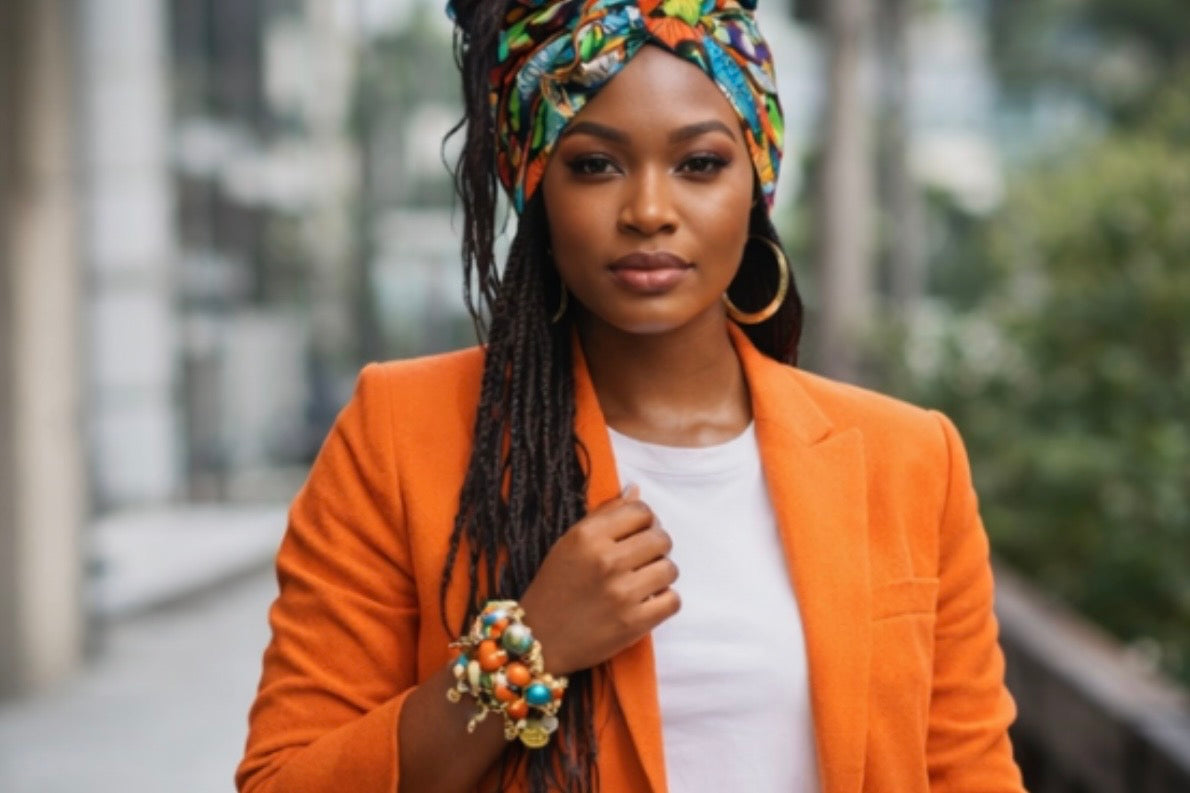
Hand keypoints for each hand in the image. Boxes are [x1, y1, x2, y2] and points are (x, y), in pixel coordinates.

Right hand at [519, 485, 679, 675]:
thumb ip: (604, 515)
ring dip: (660, 574)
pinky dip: (664, 601)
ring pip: (670, 569)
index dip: (644, 521)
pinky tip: (647, 602)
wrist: (540, 639)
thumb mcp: (569, 543)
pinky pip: (673, 600)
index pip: (641, 511)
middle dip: (656, 546)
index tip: (637, 533)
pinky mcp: (633, 623)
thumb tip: (636, 490)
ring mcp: (621, 593)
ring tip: (642, 582)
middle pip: (661, 538)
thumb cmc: (555, 587)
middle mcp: (606, 561)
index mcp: (588, 536)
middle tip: (642, 559)